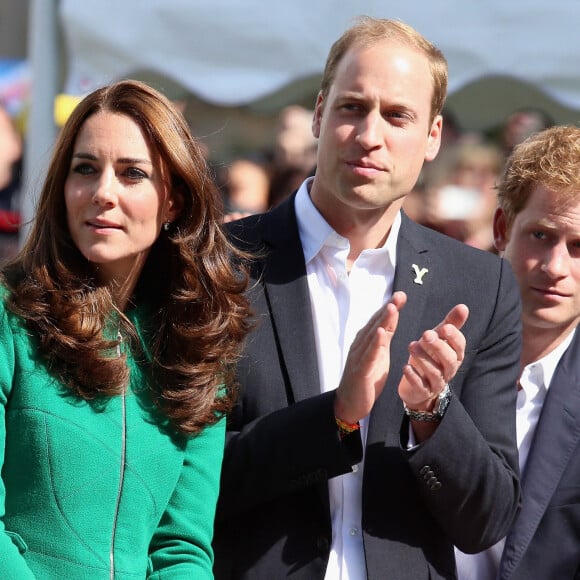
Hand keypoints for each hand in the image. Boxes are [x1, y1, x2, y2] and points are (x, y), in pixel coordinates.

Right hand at [334, 291, 406, 423]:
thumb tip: (389, 322)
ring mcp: (358, 357)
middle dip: (388, 309)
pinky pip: (369, 355)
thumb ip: (383, 339)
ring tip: (392, 308)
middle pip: (375, 324)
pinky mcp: (360, 371)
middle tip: (399, 296)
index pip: (379, 322)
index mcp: (366, 342)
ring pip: (372, 336)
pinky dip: (375, 343)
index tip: (402, 295)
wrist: (350, 403)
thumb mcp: (378, 356)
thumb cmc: (365, 379)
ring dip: (382, 321)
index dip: (390, 308)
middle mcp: (360, 345)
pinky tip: (381, 333)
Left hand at [398, 303, 468, 411]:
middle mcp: (448, 370)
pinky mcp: (423, 392)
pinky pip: (420, 386)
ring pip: (434, 373)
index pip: (460, 346)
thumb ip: (450, 324)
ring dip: (423, 359)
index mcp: (455, 355)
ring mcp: (436, 383)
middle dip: (439, 347)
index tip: (445, 327)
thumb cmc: (431, 357)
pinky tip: (405, 367)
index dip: (454, 338)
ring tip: (412, 345)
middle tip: (426, 334)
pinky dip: (413, 377)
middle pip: (449, 360)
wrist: (419, 386)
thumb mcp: (439, 339)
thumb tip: (464, 307)